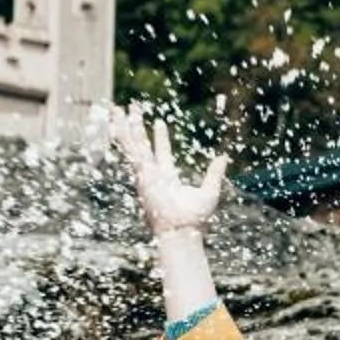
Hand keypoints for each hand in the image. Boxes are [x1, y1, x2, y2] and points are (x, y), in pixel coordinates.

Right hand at [106, 105, 228, 236]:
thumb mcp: (209, 191)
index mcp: (167, 178)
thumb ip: (214, 174)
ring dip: (124, 126)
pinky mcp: (141, 174)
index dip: (160, 138)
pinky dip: (123, 138)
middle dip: (136, 127)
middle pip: (141, 145)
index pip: (161, 153)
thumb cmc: (194, 219)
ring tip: (117, 109)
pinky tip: (115, 124)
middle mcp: (152, 175)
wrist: (181, 231)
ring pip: (132, 144)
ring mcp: (144, 173)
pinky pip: (130, 152)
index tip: (159, 123)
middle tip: (132, 109)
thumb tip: (223, 158)